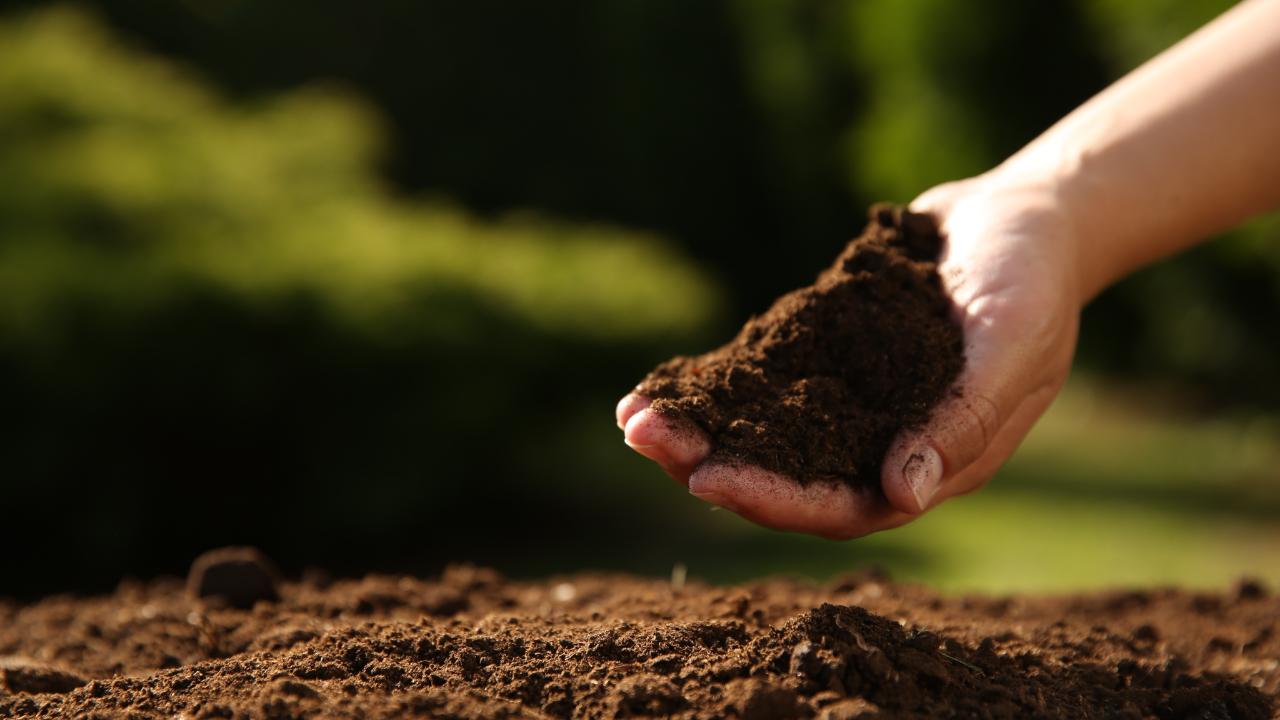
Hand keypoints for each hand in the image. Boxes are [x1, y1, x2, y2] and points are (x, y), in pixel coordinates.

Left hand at [617, 171, 1082, 537]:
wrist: (1022, 217)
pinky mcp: (826, 361)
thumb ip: (963, 419)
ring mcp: (851, 404)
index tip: (708, 478)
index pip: (844, 504)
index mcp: (932, 463)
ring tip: (632, 417)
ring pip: (766, 436)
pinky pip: (763, 385)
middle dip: (714, 464)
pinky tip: (661, 383)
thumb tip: (902, 493)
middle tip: (644, 440)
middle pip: (789, 477)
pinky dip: (715, 388)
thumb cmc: (1031, 281)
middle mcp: (882, 444)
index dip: (776, 498)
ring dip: (701, 431)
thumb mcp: (1012, 345)